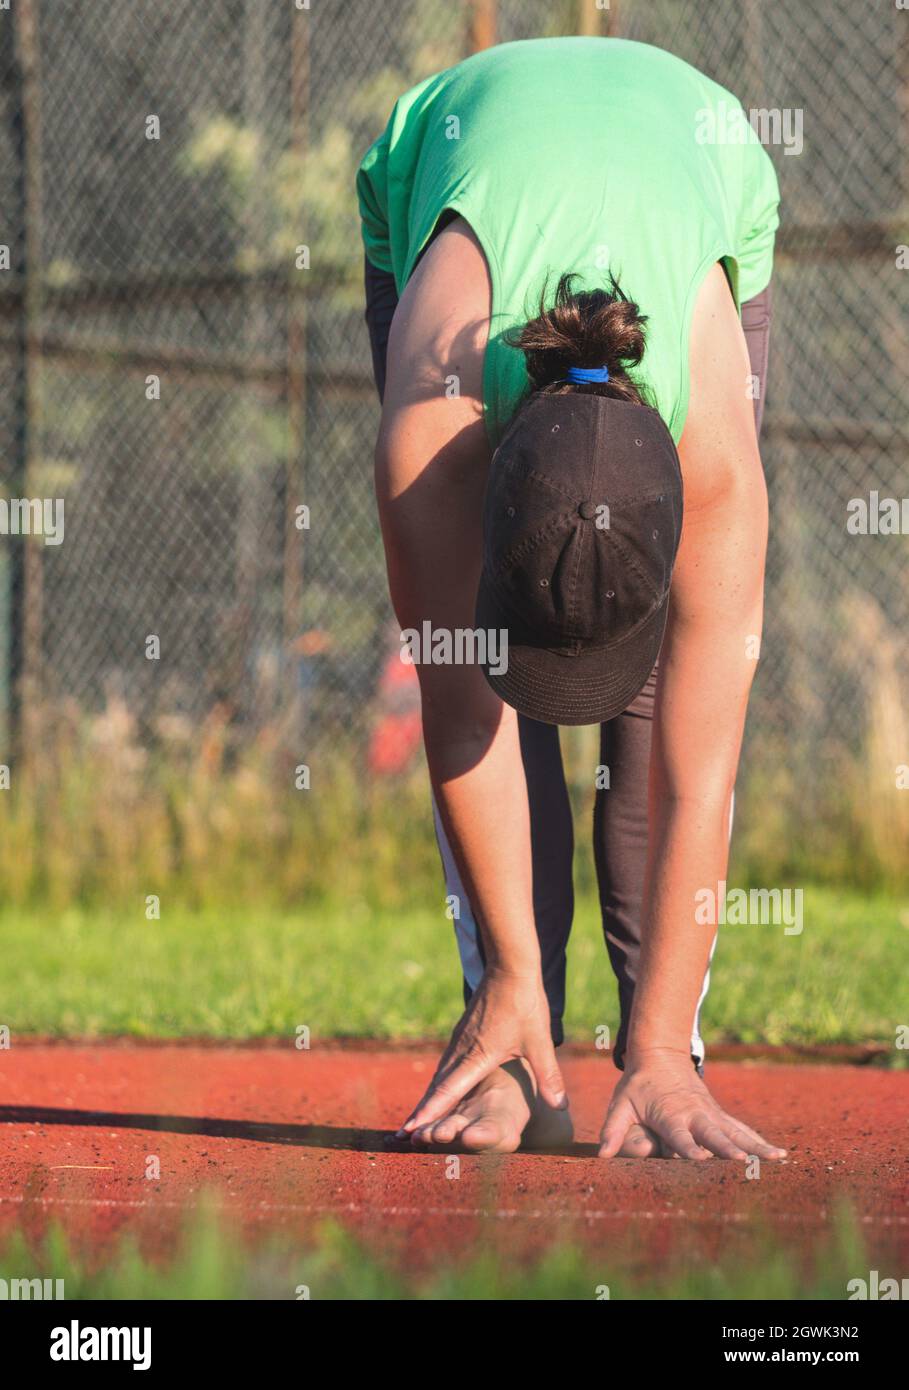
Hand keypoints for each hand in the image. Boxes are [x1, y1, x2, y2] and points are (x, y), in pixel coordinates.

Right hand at [397, 967, 566, 1135]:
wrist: (509, 966)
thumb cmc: (524, 1004)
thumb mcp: (539, 1042)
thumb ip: (548, 1076)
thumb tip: (561, 1107)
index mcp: (477, 1056)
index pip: (448, 1092)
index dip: (429, 1114)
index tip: (411, 1131)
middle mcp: (461, 1050)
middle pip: (436, 1087)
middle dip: (422, 1112)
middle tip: (404, 1135)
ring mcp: (459, 1039)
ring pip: (439, 1074)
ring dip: (428, 1097)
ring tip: (417, 1118)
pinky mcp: (463, 1031)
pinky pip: (445, 1062)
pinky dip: (438, 1080)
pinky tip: (439, 1085)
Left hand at [598, 1048, 786, 1159]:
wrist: (660, 1055)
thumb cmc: (638, 1085)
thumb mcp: (621, 1104)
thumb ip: (613, 1130)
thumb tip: (603, 1155)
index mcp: (670, 1114)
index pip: (679, 1134)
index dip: (687, 1147)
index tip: (699, 1158)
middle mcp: (694, 1114)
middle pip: (713, 1133)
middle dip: (726, 1147)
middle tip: (742, 1162)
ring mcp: (710, 1114)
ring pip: (735, 1131)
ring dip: (755, 1145)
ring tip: (777, 1159)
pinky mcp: (719, 1116)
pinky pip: (741, 1130)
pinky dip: (759, 1141)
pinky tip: (778, 1155)